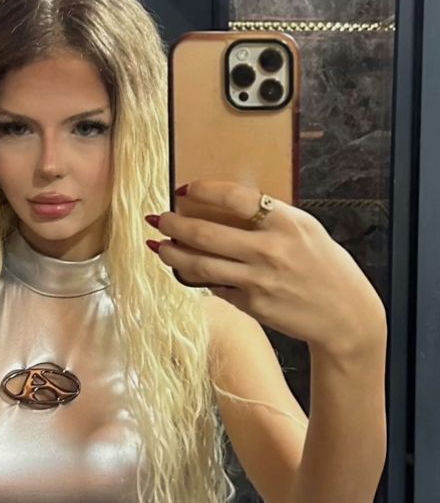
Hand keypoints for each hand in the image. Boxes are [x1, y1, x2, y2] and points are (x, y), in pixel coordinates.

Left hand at [145, 179, 386, 353]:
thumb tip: (228, 207)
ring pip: (201, 265)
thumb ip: (271, 218)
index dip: (205, 190)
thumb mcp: (307, 230)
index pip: (236, 198)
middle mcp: (270, 250)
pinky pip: (215, 286)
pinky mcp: (251, 304)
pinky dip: (196, 277)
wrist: (345, 315)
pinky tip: (183, 269)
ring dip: (172, 254)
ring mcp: (258, 279)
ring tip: (158, 245)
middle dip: (174, 224)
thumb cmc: (326, 268)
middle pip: (206, 234)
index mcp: (287, 223)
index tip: (185, 188)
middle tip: (158, 218)